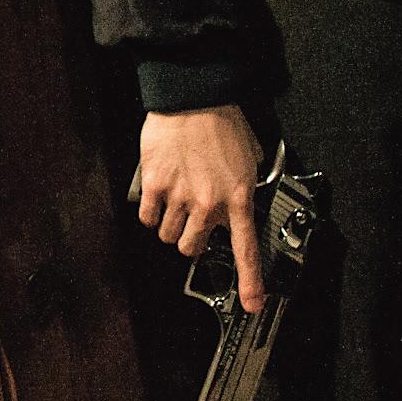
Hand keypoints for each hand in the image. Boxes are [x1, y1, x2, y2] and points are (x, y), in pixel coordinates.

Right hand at [136, 106, 267, 311]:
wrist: (193, 98)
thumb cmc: (222, 122)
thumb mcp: (250, 158)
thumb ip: (243, 187)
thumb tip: (237, 201)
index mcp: (238, 198)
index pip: (245, 250)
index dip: (250, 282)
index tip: (252, 303)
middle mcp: (209, 205)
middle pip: (192, 247)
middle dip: (190, 238)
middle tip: (191, 221)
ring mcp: (180, 197)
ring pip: (169, 235)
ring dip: (171, 225)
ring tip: (174, 201)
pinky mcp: (155, 186)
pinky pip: (149, 218)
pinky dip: (151, 214)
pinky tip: (158, 197)